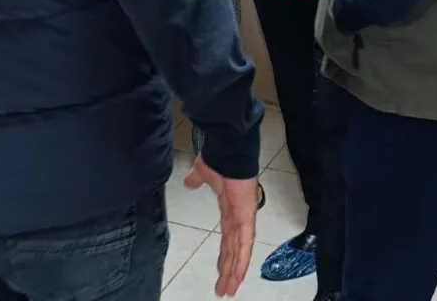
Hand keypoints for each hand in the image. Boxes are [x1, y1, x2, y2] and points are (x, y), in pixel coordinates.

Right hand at [184, 158, 256, 296]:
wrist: (227, 149)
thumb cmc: (217, 158)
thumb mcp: (202, 173)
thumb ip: (197, 180)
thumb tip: (189, 182)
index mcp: (228, 207)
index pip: (227, 237)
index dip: (224, 255)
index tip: (220, 270)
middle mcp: (237, 215)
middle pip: (232, 249)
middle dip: (227, 269)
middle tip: (224, 288)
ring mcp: (243, 216)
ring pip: (239, 250)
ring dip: (233, 271)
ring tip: (229, 290)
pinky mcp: (247, 215)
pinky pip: (245, 242)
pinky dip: (242, 259)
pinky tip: (238, 275)